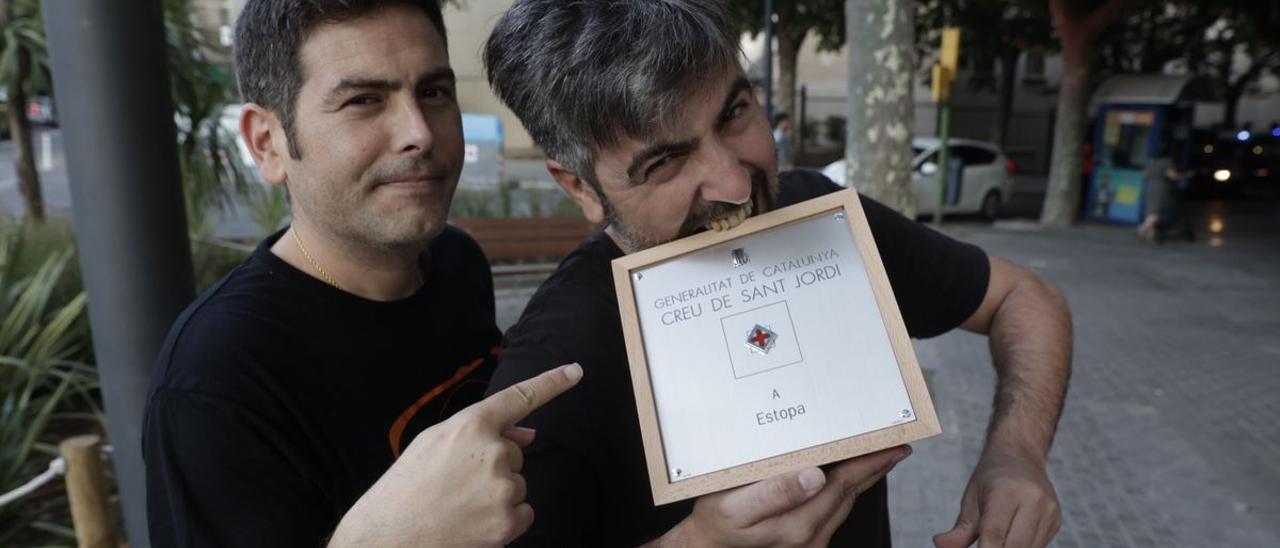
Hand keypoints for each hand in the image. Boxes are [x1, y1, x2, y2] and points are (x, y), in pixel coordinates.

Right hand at [329, 363, 583, 547]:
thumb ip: (482, 433)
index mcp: (472, 426)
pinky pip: (524, 510)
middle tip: (455, 482)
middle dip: (493, 464)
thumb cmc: (407, 486)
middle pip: (515, 453)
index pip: (521, 397)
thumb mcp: (434, 443)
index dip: (552, 382)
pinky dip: (506, 517)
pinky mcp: (509, 521)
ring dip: (497, 492)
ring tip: (459, 503)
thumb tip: (528, 434)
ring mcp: (504, 487)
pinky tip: (475, 521)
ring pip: (518, 482)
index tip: (576, 371)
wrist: (389, 535)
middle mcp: (494, 452)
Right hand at [659, 446, 910, 546]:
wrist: (707, 544)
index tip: (894, 447)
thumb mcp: (736, 505)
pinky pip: (834, 508)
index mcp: (799, 524)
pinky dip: (846, 488)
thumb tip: (815, 475)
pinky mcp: (806, 537)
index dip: (871, 464)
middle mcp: (811, 535)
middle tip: (897, 444)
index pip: (844, 485)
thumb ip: (776, 492)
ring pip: (846, 501)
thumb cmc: (717, 520)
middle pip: (851, 493)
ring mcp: (811, 540)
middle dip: (875, 468)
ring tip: (879, 456)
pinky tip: (847, 476)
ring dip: (864, 478)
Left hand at [933, 447, 1059, 547]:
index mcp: (1007, 491)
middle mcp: (1033, 500)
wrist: (1020, 455)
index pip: (994, 535)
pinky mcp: (1056, 521)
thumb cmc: (991, 478)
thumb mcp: (971, 498)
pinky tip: (1010, 538)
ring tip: (994, 539)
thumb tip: (940, 544)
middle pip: (1013, 547)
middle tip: (982, 545)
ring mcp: (1049, 511)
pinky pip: (1038, 547)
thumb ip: (960, 528)